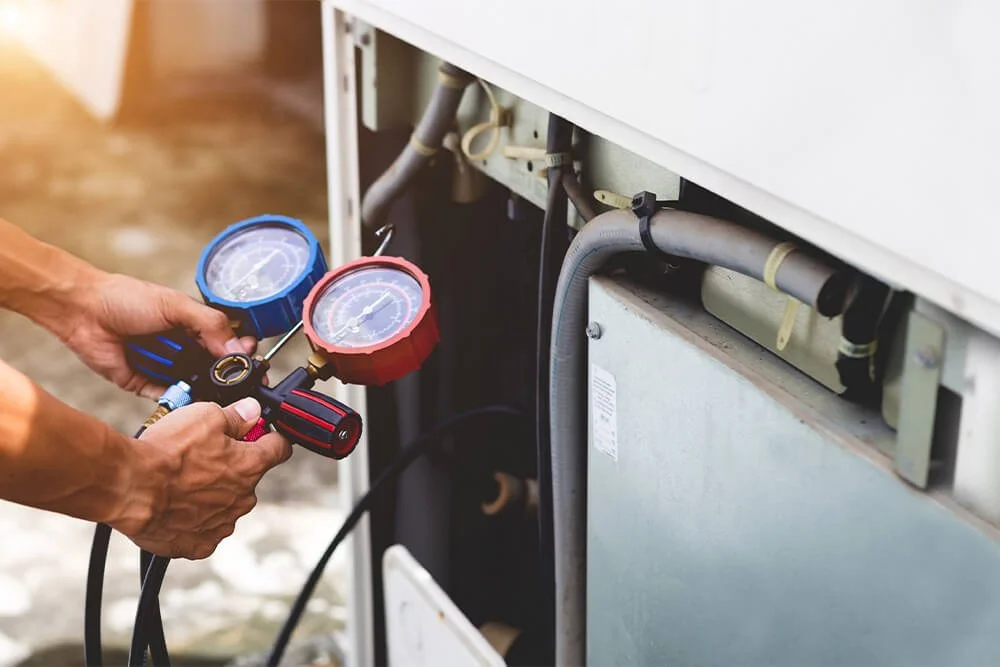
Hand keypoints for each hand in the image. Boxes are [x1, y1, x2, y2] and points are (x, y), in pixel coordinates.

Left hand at [60, 272, 255, 398]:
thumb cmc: (126, 298)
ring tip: (215, 393)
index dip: (241, 354)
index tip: (253, 364)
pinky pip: (168, 397)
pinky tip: (189, 400)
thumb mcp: (176, 305)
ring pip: (194, 386)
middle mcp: (183, 348)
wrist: (83, 310)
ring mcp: (165, 367)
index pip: (228, 344)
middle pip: (214, 369)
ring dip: (205, 390)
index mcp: (195, 326)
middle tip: (239, 384)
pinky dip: (179, 400)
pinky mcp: (145, 383)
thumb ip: (210, 324)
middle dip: (227, 377)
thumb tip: (238, 347)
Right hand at [111, 397, 291, 558]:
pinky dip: (193, 520)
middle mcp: (243, 498)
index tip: (261, 435)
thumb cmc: (166, 452)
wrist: (130, 487)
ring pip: (225, 504)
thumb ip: (236, 415)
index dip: (270, 438)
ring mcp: (222, 524)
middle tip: (201, 457)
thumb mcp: (205, 416)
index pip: (279, 449)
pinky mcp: (199, 545)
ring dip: (211, 494)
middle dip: (231, 467)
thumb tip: (252, 411)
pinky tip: (175, 507)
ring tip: (181, 482)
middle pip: (248, 478)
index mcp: (250, 466)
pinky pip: (204, 530)